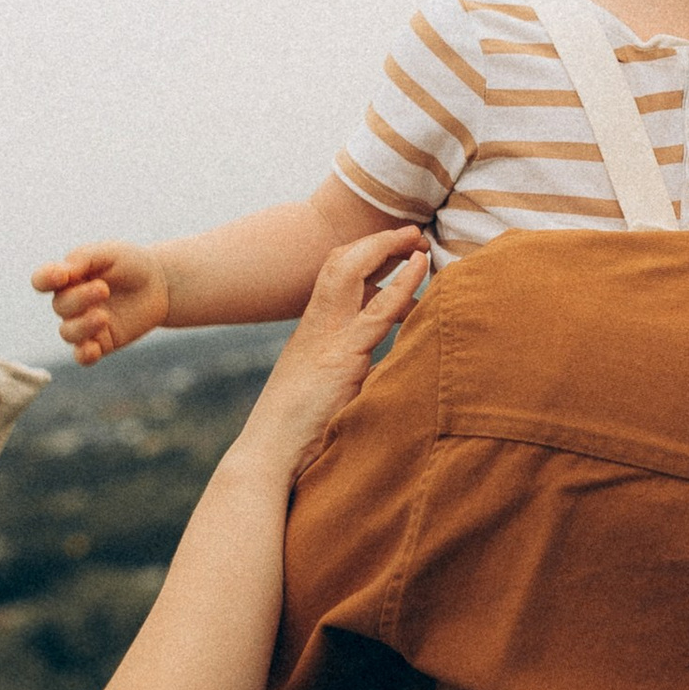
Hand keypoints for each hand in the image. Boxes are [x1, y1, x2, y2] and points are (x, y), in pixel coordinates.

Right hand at [31, 241, 168, 363]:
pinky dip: (84, 354)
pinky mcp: (101, 343)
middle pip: (60, 306)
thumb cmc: (131, 263)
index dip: (45, 279)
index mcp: (68, 277)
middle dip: (79, 299)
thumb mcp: (109, 253)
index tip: (62, 276)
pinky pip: (83, 355)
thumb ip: (83, 260)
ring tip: (103, 316)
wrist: (161, 284)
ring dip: (82, 326)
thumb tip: (62, 273)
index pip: (42, 280)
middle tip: (104, 289)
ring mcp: (84, 324)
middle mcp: (71, 303)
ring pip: (68, 333)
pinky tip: (93, 349)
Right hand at [234, 230, 427, 476]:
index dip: (361, 255)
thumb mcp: (323, 392)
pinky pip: (377, 312)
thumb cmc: (295, 434)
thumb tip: (377, 373)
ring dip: (385, 250)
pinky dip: (402, 285)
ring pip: (350, 274)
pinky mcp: (342, 359)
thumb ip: (347, 372)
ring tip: (418, 240)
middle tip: (410, 234)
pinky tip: (420, 269)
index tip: (393, 247)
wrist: (268, 456)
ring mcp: (326, 339)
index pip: (333, 277)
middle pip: (338, 264)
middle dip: (375, 243)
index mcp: (311, 334)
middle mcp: (315, 328)